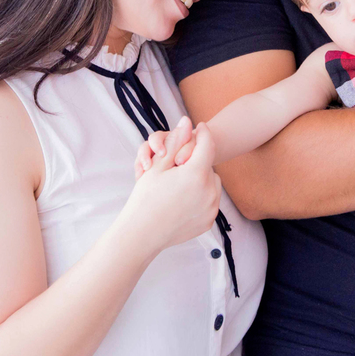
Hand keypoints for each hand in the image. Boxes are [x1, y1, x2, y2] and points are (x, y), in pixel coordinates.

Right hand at [124, 117, 220, 251]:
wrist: (141, 234)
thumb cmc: (145, 198)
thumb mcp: (157, 166)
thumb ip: (175, 142)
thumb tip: (187, 121)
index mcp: (196, 174)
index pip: (207, 144)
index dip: (202, 133)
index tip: (198, 128)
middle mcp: (209, 191)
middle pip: (209, 165)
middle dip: (198, 162)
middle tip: (181, 165)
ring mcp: (211, 208)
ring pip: (212, 184)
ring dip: (201, 179)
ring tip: (181, 184)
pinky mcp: (208, 221)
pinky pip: (210, 202)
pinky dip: (201, 197)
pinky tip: (182, 201)